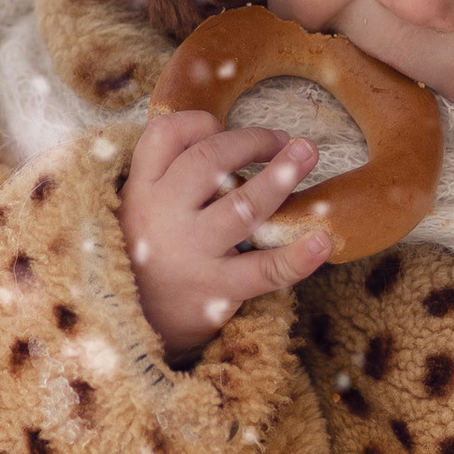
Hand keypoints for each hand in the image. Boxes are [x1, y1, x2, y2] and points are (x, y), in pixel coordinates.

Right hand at [122, 111, 331, 362]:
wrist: (131, 330)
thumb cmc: (146, 258)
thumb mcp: (135, 211)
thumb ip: (165, 174)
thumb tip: (224, 135)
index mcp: (141, 191)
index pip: (164, 135)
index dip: (199, 122)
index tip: (222, 125)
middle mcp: (162, 216)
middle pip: (208, 160)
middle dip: (252, 140)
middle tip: (286, 139)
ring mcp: (191, 253)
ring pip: (241, 206)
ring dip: (279, 176)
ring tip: (307, 153)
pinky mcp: (217, 289)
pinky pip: (264, 271)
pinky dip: (297, 257)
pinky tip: (322, 240)